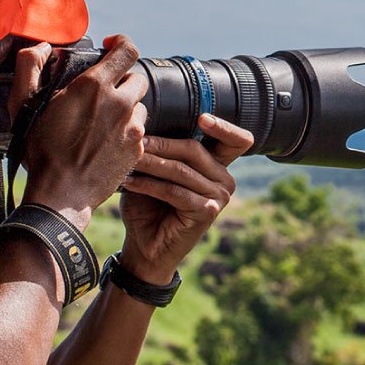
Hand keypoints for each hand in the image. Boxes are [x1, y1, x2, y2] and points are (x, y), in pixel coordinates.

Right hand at [16, 35, 147, 218]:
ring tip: (103, 120)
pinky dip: (126, 131)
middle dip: (123, 79)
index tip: (111, 47)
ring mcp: (132, 127)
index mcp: (95, 86)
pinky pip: (139, 130)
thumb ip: (29, 67)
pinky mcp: (138, 148)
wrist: (61, 194)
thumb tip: (42, 47)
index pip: (127, 50)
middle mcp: (120, 102)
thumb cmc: (41, 150)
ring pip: (139, 104)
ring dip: (126, 107)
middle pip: (137, 77)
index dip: (121, 44)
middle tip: (103, 91)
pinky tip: (107, 140)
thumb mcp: (24, 104)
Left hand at [118, 113, 253, 282]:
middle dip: (161, 144)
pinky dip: (149, 185)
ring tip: (128, 159)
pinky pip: (175, 191)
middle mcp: (225, 180)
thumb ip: (161, 151)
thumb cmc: (148, 204)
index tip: (202, 118)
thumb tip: (144, 120)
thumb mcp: (156, 172)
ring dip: (150, 164)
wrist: (145, 246)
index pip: (237, 141)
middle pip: (195, 149)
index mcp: (217, 165)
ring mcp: (219, 197)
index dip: (224, 126)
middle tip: (135, 140)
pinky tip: (130, 182)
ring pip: (181, 170)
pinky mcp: (207, 212)